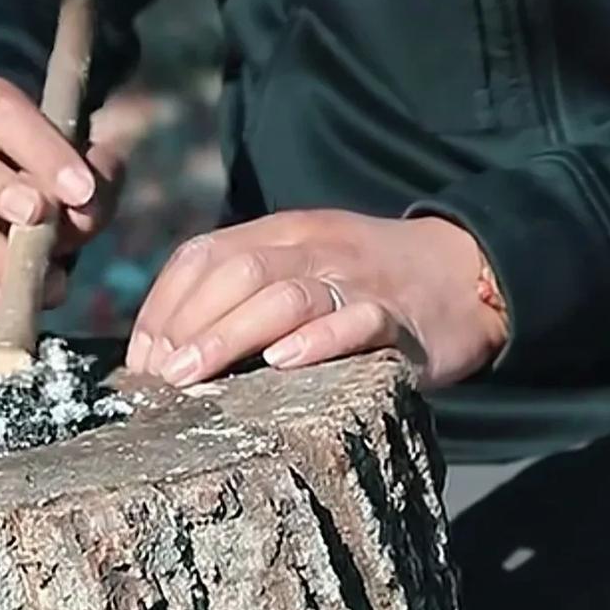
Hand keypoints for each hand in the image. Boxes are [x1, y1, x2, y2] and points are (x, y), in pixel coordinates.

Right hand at [0, 77, 125, 313]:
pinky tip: (16, 302)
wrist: (7, 223)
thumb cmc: (51, 181)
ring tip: (46, 281)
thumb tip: (87, 206)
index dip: (40, 149)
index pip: (1, 111)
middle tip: (41, 218)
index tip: (81, 191)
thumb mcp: (84, 168)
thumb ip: (98, 177)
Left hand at [126, 210, 506, 390]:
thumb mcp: (302, 265)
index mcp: (283, 232)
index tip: (142, 358)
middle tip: (159, 376)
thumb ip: (245, 289)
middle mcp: (315, 247)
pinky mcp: (398, 317)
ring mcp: (357, 279)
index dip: (164, 305)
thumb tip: (167, 346)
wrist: (467, 273)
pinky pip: (356, 321)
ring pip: (285, 295)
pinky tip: (283, 362)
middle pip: (237, 273)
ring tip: (193, 377)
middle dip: (188, 325)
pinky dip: (317, 340)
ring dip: (230, 336)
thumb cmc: (369, 282)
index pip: (205, 254)